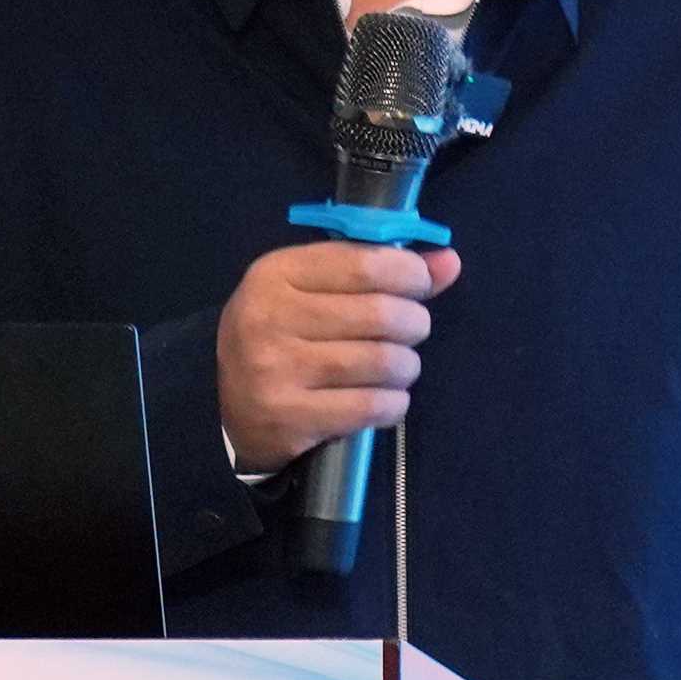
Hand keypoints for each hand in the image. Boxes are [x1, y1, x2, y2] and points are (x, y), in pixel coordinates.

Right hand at [215, 240, 462, 471]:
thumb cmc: (283, 335)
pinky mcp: (290, 417)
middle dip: (414, 323)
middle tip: (411, 331)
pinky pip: (371, 406)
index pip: (364, 264)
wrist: (232, 408)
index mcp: (276, 274)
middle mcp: (271, 318)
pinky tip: (387, 398)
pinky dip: (394, 403)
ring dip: (407, 366)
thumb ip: (379, 271)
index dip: (409, 273)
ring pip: (382, 361)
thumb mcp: (315, 291)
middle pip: (380, 313)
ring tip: (399, 367)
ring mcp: (277, 370)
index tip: (420, 286)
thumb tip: (449, 262)